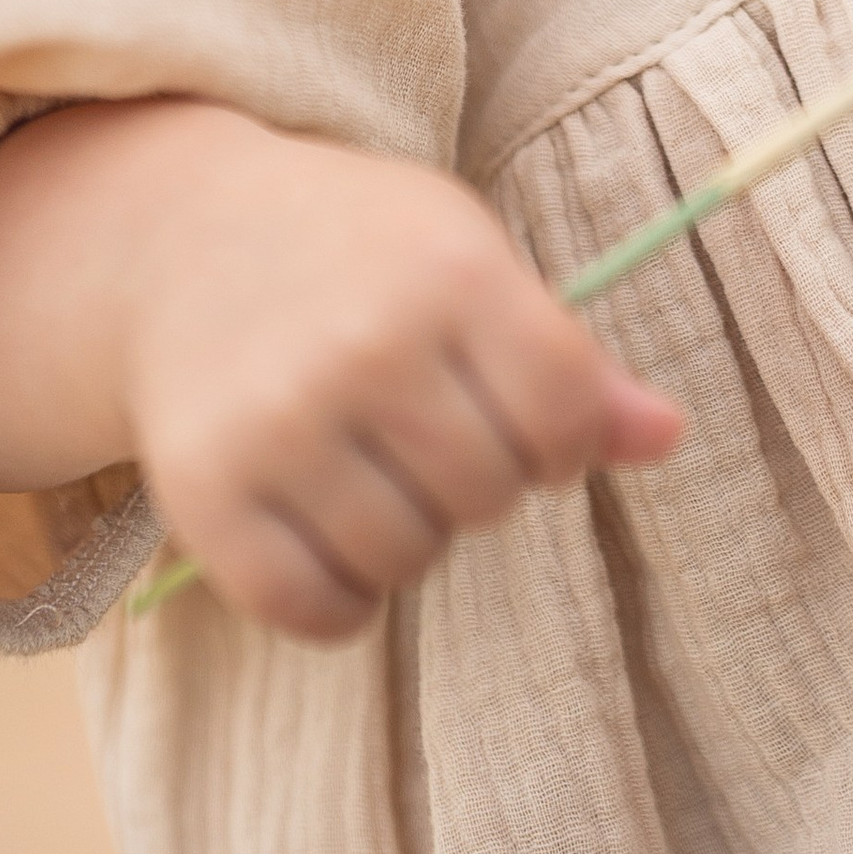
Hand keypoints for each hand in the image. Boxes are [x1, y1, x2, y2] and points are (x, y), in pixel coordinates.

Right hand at [122, 115, 680, 641]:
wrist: (184, 242)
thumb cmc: (357, 251)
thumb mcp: (467, 258)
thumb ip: (567, 356)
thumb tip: (668, 436)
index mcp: (448, 272)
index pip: (564, 412)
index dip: (564, 440)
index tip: (528, 423)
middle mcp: (366, 346)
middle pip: (489, 495)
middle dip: (479, 483)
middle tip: (430, 437)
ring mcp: (280, 423)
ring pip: (406, 560)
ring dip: (408, 540)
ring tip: (375, 474)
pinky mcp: (206, 493)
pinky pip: (313, 611)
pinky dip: (338, 600)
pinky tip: (329, 537)